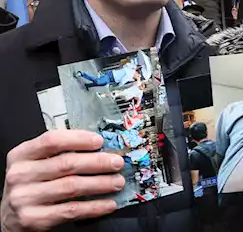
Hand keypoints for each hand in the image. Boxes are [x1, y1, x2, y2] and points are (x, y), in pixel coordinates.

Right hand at [1, 130, 123, 231]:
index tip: (100, 141)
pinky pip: (71, 210)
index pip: (52, 140)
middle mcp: (20, 176)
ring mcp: (25, 198)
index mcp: (21, 156)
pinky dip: (94, 206)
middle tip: (117, 162)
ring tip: (117, 182)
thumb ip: (59, 154)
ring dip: (101, 184)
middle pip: (66, 164)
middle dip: (98, 162)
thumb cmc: (29, 185)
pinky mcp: (34, 218)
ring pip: (72, 186)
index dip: (79, 139)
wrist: (9, 217)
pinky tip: (108, 203)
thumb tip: (100, 147)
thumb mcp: (35, 164)